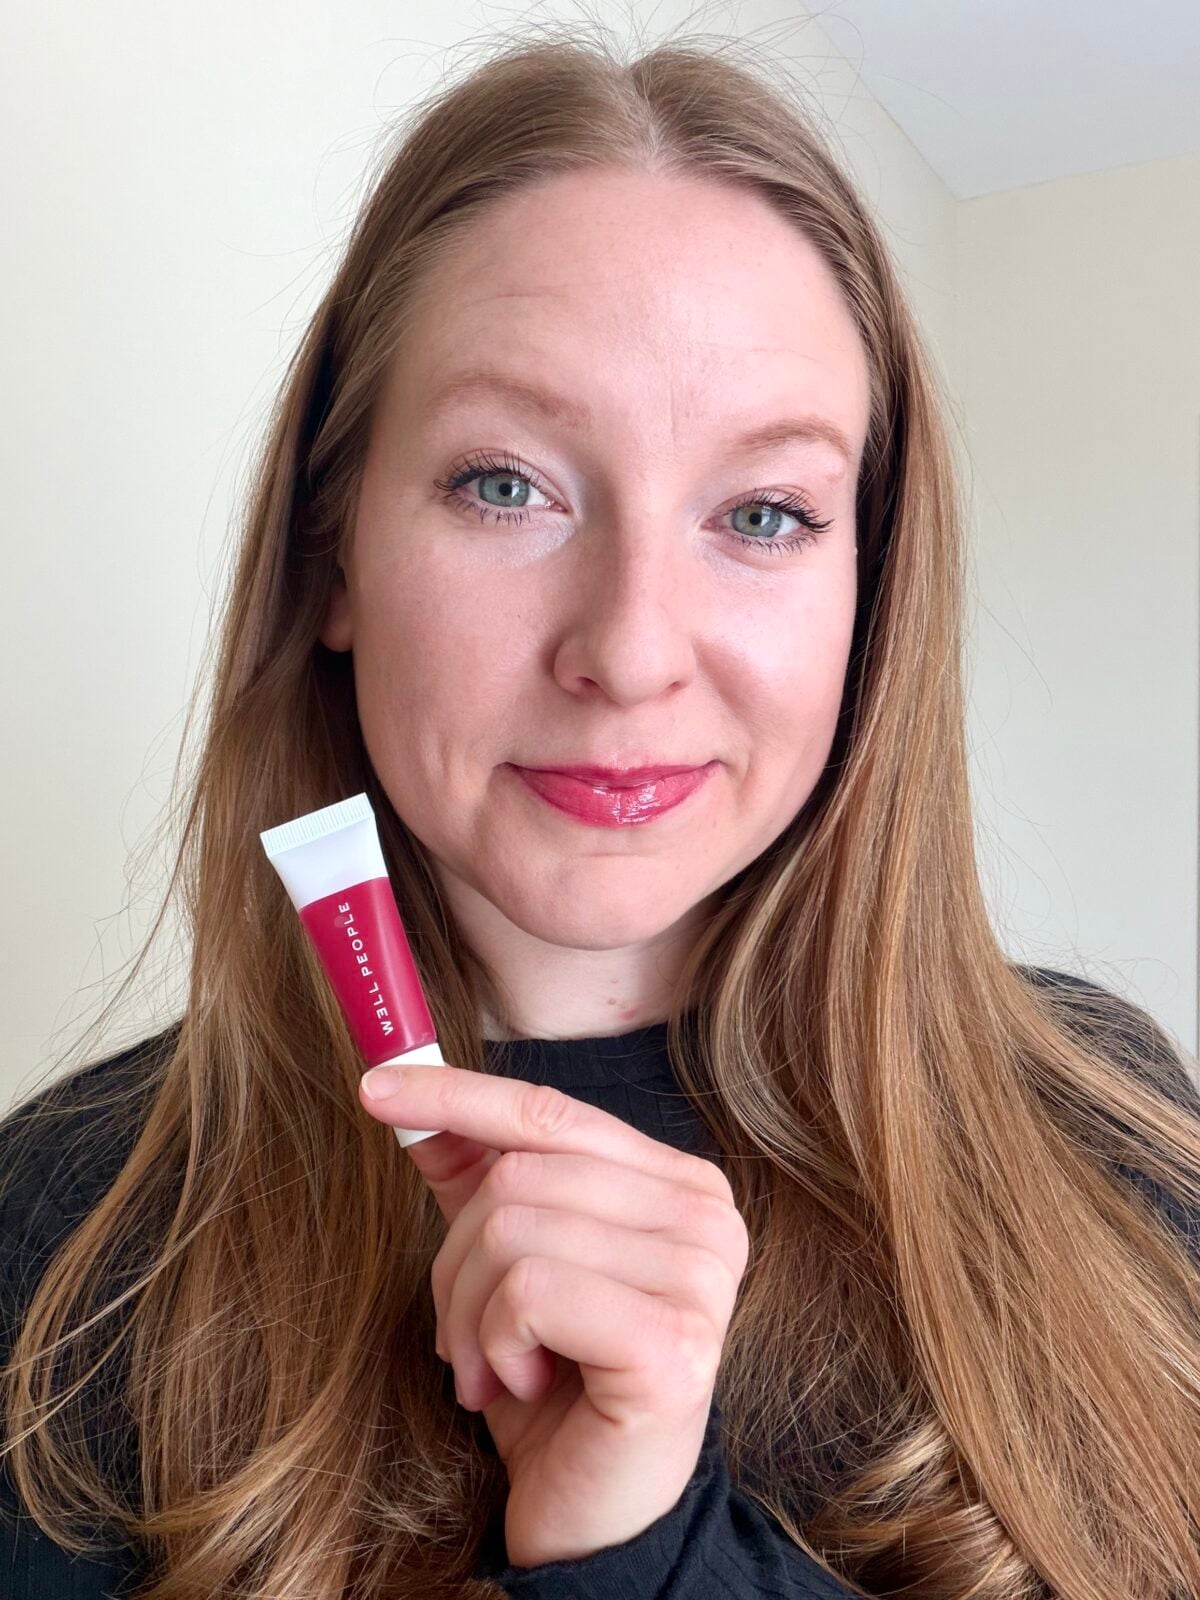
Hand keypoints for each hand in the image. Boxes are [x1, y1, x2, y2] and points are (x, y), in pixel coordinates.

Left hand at [357, 1062, 748, 1568]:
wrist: (592, 1516)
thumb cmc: (555, 1386)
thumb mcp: (507, 1266)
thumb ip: (476, 1175)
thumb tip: (410, 1092)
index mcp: (680, 1185)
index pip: (552, 1114)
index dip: (458, 1096)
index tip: (375, 1089)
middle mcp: (706, 1218)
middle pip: (518, 1176)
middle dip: (457, 1262)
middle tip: (466, 1337)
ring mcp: (699, 1279)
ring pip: (513, 1230)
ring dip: (472, 1315)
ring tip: (497, 1369)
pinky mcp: (673, 1343)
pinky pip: (529, 1292)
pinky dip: (498, 1344)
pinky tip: (524, 1385)